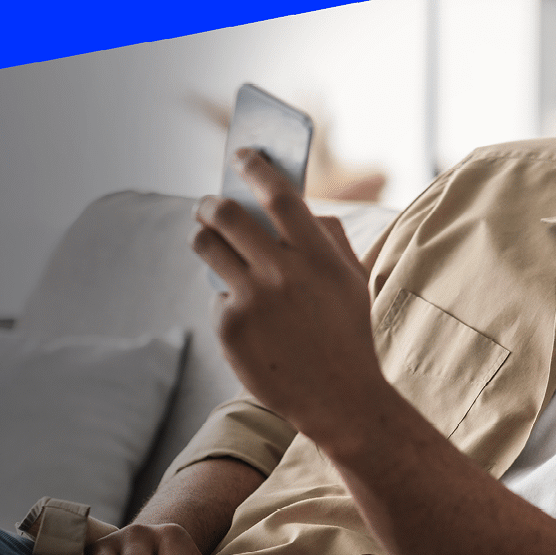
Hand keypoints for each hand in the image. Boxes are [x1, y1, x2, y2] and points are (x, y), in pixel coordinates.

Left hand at [191, 149, 390, 440]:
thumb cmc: (348, 334)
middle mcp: (281, 272)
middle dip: (210, 202)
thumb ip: (327, 238)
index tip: (243, 155)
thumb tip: (294, 204)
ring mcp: (252, 299)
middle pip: (227, 215)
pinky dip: (228, 298)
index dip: (257, 167)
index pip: (279, 194)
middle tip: (207, 202)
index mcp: (317, 254)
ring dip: (203, 235)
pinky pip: (217, 295)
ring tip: (207, 237)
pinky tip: (245, 314)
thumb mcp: (352, 280)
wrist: (341, 399)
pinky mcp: (230, 326)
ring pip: (206, 246)